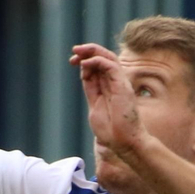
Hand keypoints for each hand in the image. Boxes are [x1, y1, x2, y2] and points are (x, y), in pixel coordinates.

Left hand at [70, 43, 144, 158]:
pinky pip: (111, 65)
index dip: (84, 61)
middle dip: (87, 51)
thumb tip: (84, 76)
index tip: (71, 61)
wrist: (122, 142)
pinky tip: (85, 64)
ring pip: (109, 57)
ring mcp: (120, 82)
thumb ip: (91, 90)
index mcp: (108, 87)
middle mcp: (115, 81)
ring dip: (92, 51)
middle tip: (74, 51)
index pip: (97, 66)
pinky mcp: (123, 85)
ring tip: (78, 52)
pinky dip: (97, 61)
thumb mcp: (95, 107)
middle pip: (103, 58)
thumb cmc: (111, 130)